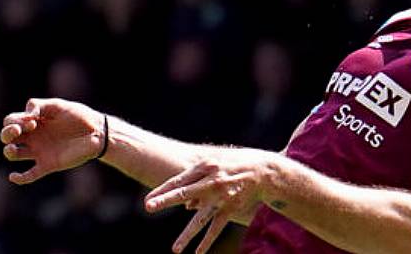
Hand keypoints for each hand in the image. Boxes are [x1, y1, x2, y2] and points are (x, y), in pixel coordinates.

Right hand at [0, 98, 104, 184]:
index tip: (32, 121)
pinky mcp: (48, 165)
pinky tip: (14, 176)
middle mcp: (34, 136)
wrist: (97, 132)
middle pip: (7, 136)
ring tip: (14, 149)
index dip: (14, 121)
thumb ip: (40, 106)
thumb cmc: (78, 116)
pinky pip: (29, 175)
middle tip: (17, 130)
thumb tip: (27, 115)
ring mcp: (40, 151)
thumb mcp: (59, 106)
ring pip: (13, 154)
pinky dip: (19, 178)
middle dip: (6, 133)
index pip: (11, 120)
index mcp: (34, 121)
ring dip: (8, 152)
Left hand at [144, 149, 274, 252]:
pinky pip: (216, 228)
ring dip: (187, 235)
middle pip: (183, 193)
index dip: (162, 190)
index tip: (148, 200)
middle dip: (165, 200)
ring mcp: (221, 198)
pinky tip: (198, 253)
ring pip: (200, 219)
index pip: (178, 180)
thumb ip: (198, 184)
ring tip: (175, 250)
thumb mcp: (214, 166)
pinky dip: (207, 241)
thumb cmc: (233, 166)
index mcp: (205, 168)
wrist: (262, 171)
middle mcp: (211, 182)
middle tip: (148, 206)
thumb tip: (186, 207)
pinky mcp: (231, 209)